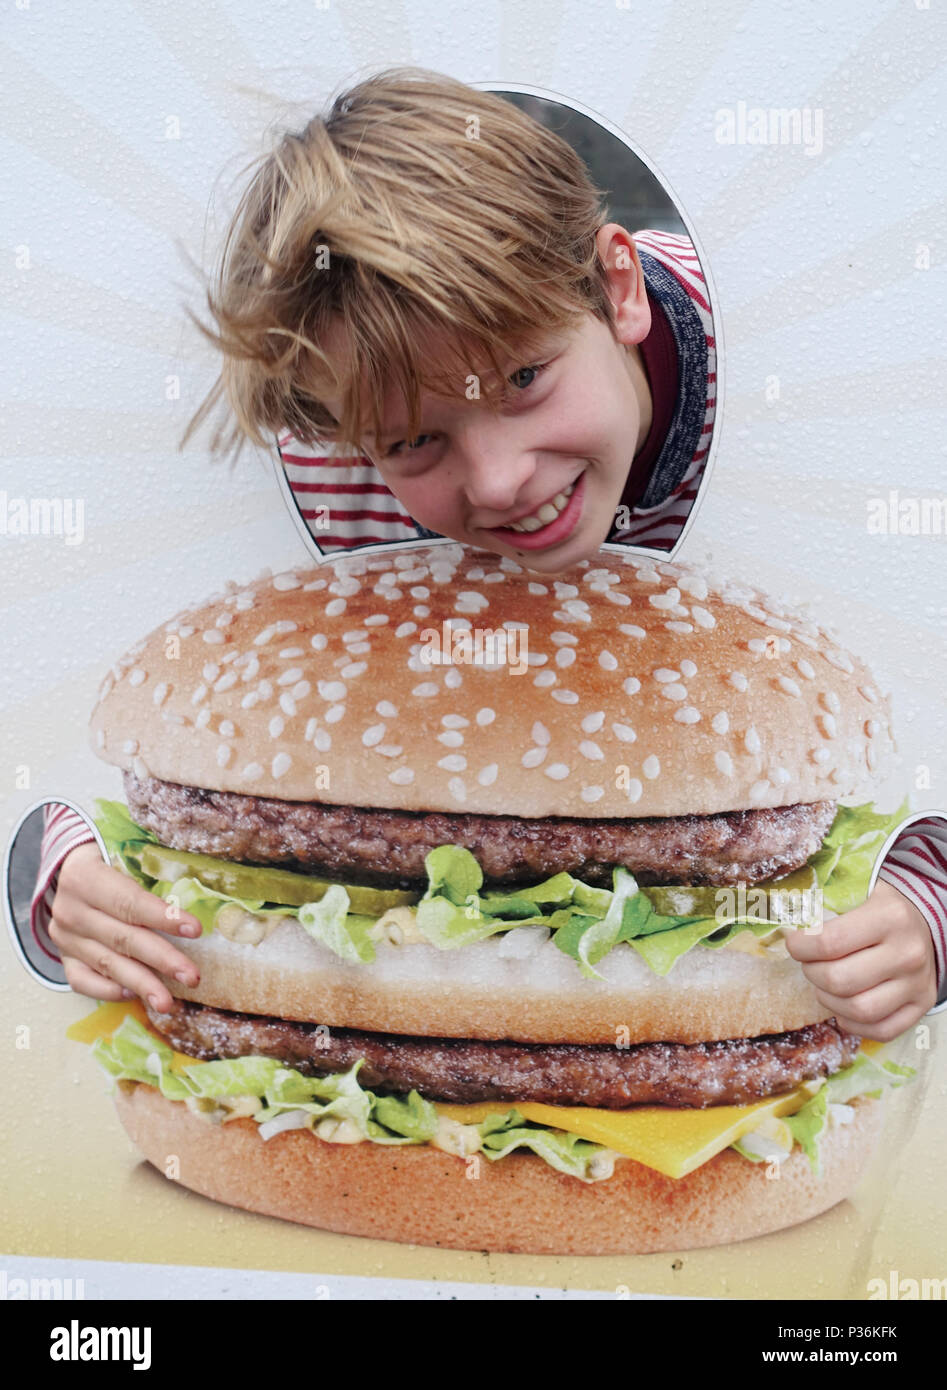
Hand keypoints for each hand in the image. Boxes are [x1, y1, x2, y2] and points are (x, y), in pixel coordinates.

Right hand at [49, 842, 201, 1010]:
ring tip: (169, 1002)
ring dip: (142, 984)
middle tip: (192, 976)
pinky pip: (84, 981)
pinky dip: (109, 990)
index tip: (196, 930)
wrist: (71, 871)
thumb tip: (201, 878)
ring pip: (107, 964)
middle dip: (162, 959)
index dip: (163, 916)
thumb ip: (155, 864)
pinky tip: (135, 994)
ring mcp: (65, 937)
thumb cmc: (112, 857)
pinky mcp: (65, 957)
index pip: (128, 901)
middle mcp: (70, 910)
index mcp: (84, 876)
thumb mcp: (128, 849)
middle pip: (123, 938)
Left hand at [784, 879, 937, 1041]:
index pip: (829, 942)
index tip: (794, 942)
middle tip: (809, 963)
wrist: (925, 923)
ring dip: (829, 1000)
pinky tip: (842, 1005)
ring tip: (824, 983)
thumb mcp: (857, 890)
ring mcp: (917, 983)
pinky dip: (853, 1023)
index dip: (800, 947)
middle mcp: (908, 952)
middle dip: (812, 973)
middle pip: (840, 980)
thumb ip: (820, 899)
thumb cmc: (879, 907)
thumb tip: (772, 910)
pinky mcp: (921, 1005)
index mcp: (890, 916)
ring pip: (859, 1010)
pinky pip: (880, 1030)